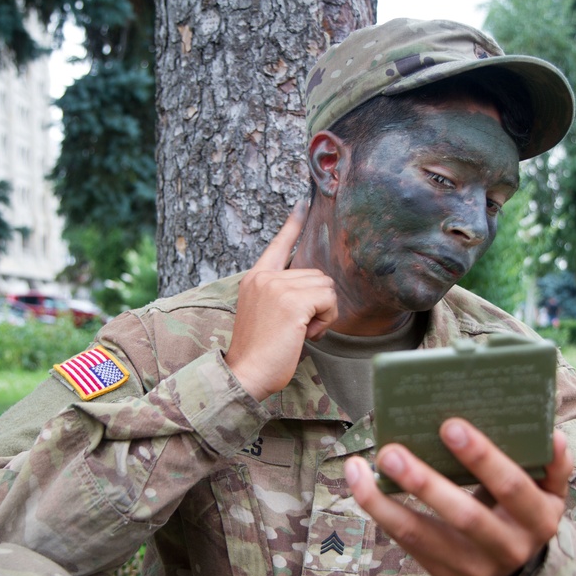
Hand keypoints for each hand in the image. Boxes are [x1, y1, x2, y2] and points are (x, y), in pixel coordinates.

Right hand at [225, 201, 337, 401]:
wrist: (246, 373)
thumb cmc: (259, 353)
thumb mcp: (265, 314)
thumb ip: (282, 295)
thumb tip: (315, 289)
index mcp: (255, 278)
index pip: (278, 245)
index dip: (293, 225)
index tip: (303, 202)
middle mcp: (265, 277)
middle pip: (317, 275)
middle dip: (318, 304)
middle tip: (298, 328)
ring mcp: (277, 287)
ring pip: (326, 287)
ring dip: (322, 314)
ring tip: (298, 332)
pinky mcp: (292, 301)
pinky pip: (328, 301)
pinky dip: (325, 321)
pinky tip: (305, 335)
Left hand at [345, 418, 573, 575]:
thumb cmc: (525, 513)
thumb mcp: (550, 493)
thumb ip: (554, 465)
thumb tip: (551, 435)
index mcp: (539, 519)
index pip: (512, 487)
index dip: (483, 458)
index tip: (450, 424)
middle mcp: (508, 548)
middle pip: (464, 516)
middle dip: (426, 483)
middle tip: (392, 450)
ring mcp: (472, 566)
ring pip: (422, 535)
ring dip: (386, 502)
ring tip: (361, 466)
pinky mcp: (441, 573)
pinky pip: (405, 542)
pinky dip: (378, 509)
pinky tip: (358, 480)